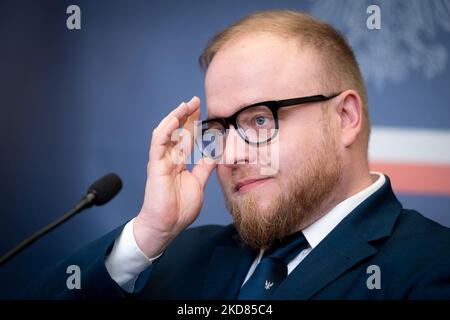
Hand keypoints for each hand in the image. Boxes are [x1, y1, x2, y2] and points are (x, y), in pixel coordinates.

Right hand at [133, 96, 215, 257]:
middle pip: (177, 131)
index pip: (186, 138)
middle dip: (186, 115)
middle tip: (196, 100)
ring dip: (176, 117)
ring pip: (166, 132)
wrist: (167, 226)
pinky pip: (158, 142)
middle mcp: (169, 159)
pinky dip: (166, 129)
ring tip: (186, 104)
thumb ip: (204, 168)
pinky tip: (174, 117)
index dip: (193, 123)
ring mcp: (161, 161)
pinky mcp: (155, 165)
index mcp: (179, 163)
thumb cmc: (179, 209)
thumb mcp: (198, 183)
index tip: (203, 110)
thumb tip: (214, 155)